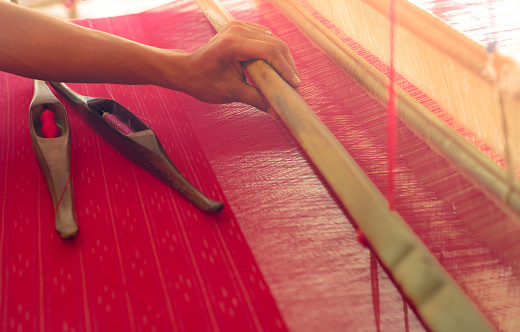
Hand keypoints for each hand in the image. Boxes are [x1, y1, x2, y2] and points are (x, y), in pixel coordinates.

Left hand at [174, 20, 299, 111]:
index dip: (286, 69)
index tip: (295, 85)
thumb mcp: (231, 93)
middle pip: (275, 43)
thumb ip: (256, 100)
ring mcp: (239, 27)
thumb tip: (277, 112)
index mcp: (232, 44)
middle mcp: (237, 30)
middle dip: (288, 65)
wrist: (186, 70)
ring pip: (273, 39)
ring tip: (289, 79)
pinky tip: (278, 68)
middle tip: (295, 85)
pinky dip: (274, 52)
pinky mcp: (241, 28)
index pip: (269, 51)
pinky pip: (265, 38)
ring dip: (283, 59)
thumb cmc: (204, 82)